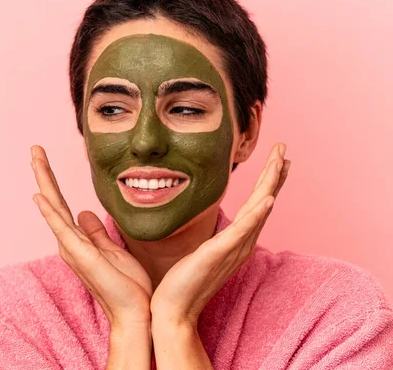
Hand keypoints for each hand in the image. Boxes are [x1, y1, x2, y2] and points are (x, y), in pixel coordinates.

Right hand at [30, 145, 152, 326]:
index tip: (45, 160)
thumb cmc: (128, 287)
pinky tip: (40, 195)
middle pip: (53, 202)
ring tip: (35, 158)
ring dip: (44, 182)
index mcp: (79, 241)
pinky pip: (62, 229)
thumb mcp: (113, 250)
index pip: (62, 205)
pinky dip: (50, 211)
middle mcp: (71, 243)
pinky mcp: (81, 255)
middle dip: (44, 173)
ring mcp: (73, 249)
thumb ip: (96, 233)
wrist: (136, 314)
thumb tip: (85, 212)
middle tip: (34, 149)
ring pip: (54, 208)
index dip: (53, 182)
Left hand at [150, 143, 290, 326]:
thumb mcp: (202, 253)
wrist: (174, 309)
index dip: (268, 182)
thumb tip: (215, 230)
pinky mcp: (219, 253)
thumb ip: (214, 240)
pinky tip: (268, 199)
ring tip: (280, 161)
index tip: (277, 160)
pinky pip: (242, 231)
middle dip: (273, 174)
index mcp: (236, 242)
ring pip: (258, 210)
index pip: (256, 206)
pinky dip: (257, 214)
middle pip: (263, 203)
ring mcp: (233, 249)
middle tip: (283, 148)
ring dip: (270, 185)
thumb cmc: (184, 282)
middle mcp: (241, 244)